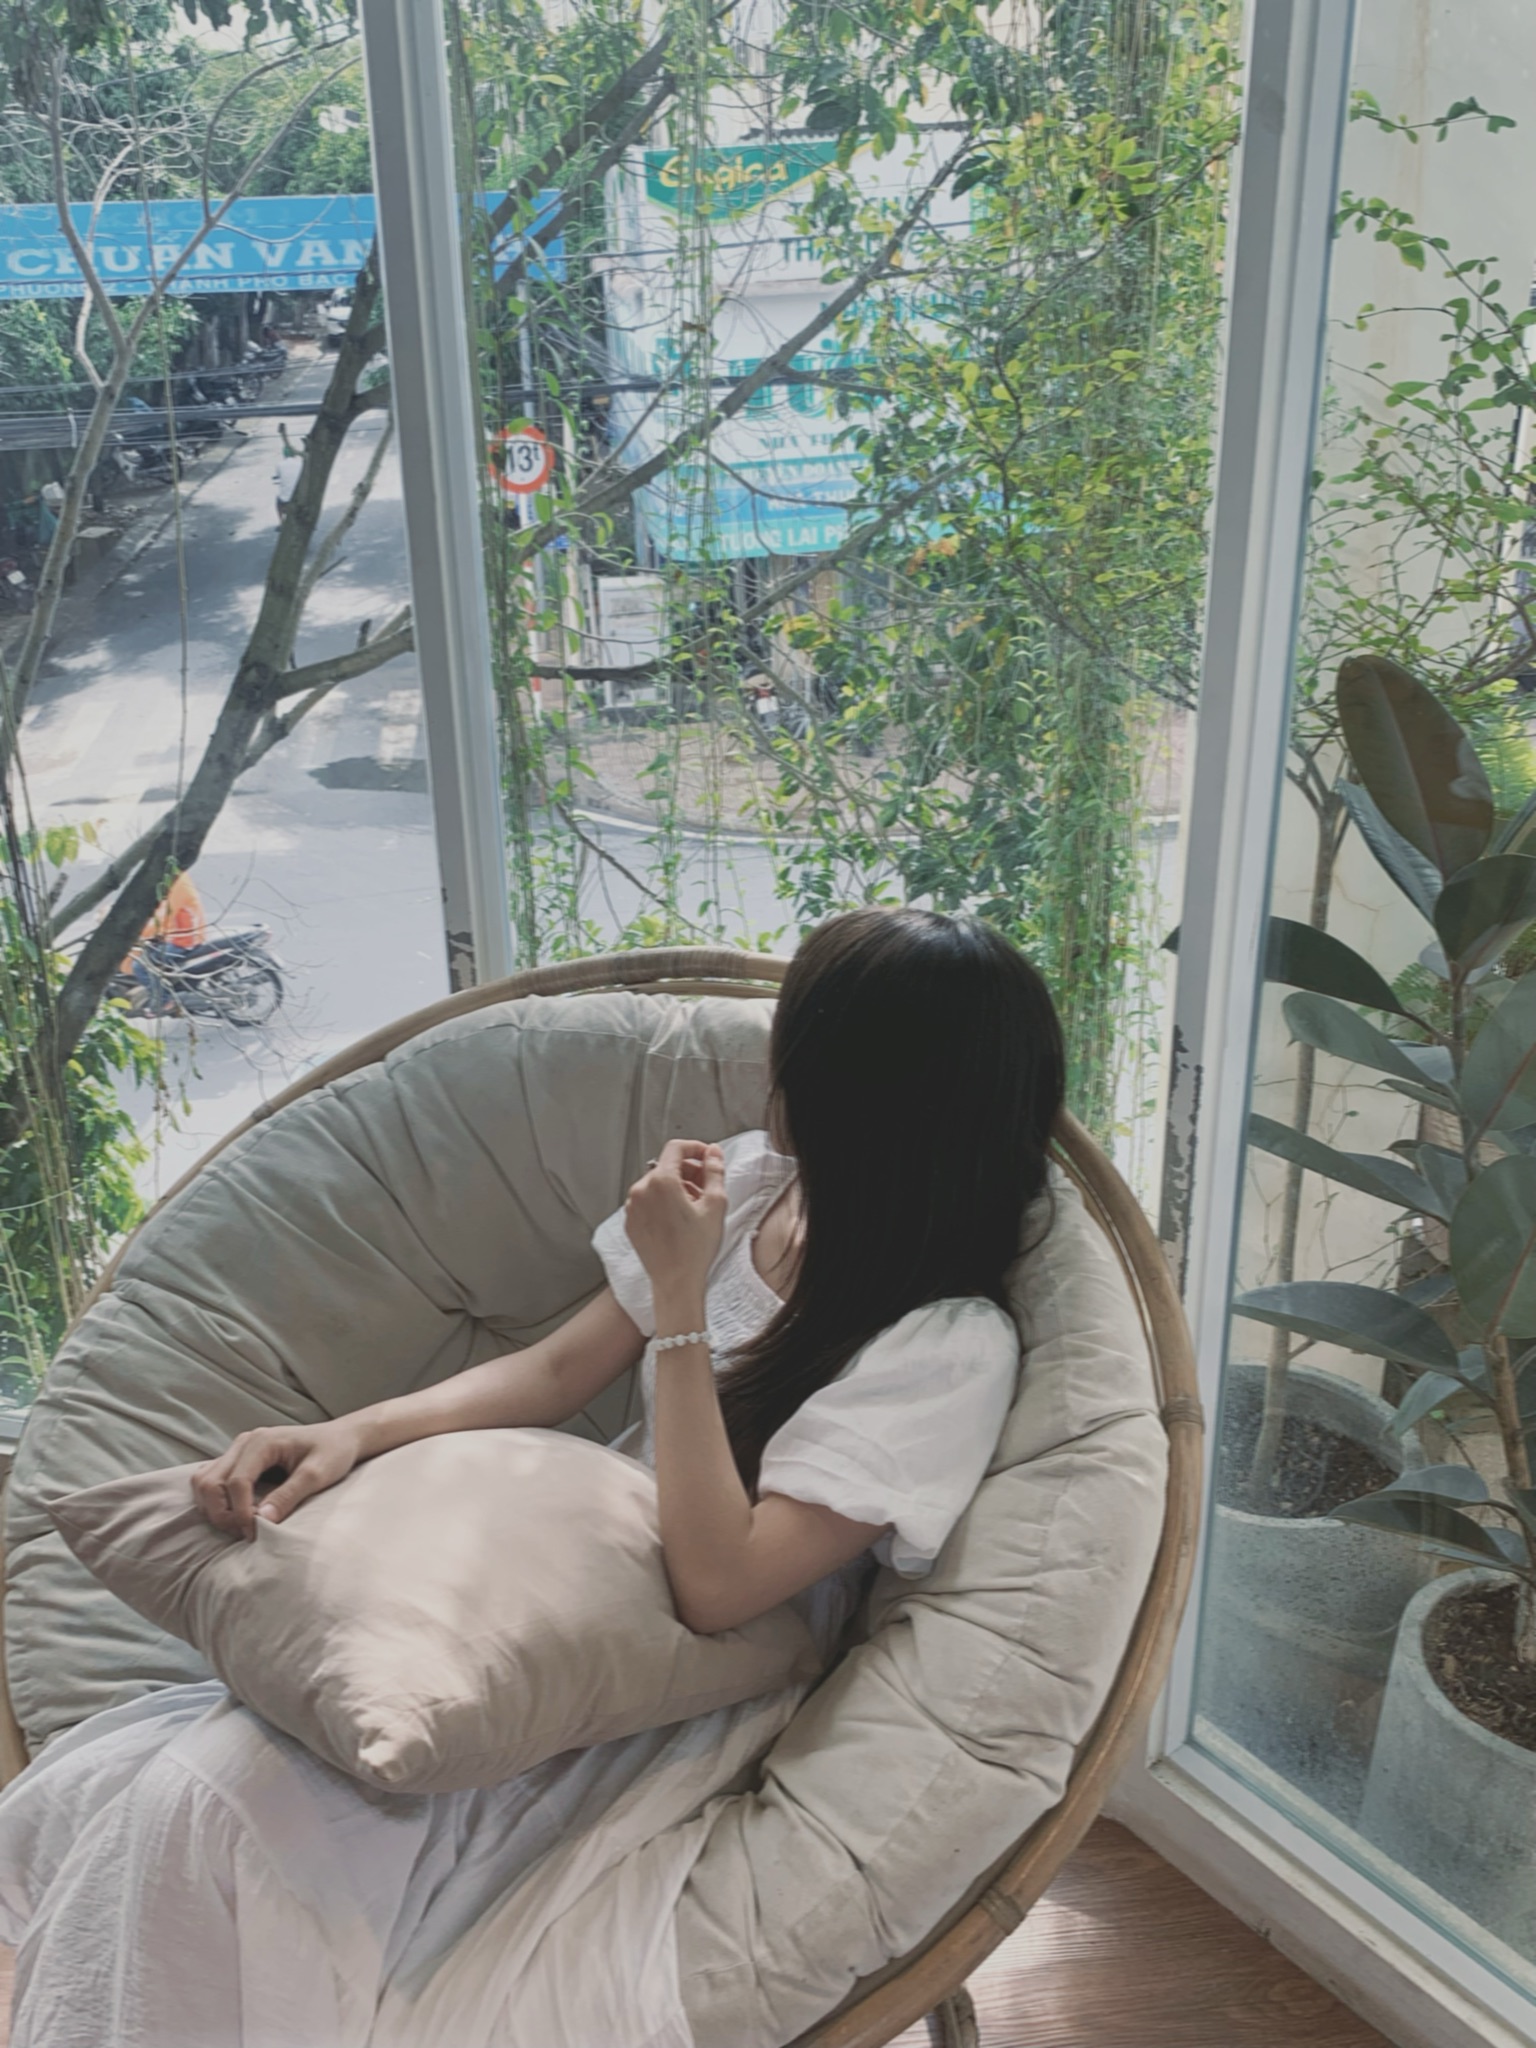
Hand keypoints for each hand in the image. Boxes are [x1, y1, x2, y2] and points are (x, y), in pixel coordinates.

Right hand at [192, 1419, 364, 1539]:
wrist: (341, 1438)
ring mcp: (238, 1450)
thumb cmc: (334, 1451)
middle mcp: (244, 1443)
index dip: (240, 1512)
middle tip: (244, 1533)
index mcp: (262, 1442)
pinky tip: (236, 1514)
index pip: (236, 1481)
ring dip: (214, 1508)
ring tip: (240, 1526)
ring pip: (204, 1482)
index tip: (253, 1533)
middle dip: (221, 1513)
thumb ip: (289, 1495)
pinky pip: (211, 1480)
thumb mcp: (318, 1474)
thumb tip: (262, 1520)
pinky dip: (215, 1501)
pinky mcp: (238, 1460)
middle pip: (210, 1482)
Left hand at [625, 1139, 727, 1299]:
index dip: (695, 1148)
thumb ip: (715, 1171)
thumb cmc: (695, 1249)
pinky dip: (663, 1202)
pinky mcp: (630, 1222)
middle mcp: (640, 1190)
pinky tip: (679, 1219)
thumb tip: (713, 1153)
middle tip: (707, 1187)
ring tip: (694, 1207)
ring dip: (677, 1187)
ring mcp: (632, 1207)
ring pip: (657, 1184)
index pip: (676, 1148)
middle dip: (689, 1171)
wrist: (676, 1282)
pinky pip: (647, 1201)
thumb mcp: (715, 1205)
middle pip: (667, 1166)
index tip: (707, 1156)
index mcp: (660, 1182)